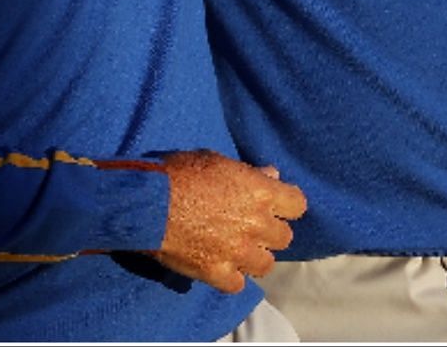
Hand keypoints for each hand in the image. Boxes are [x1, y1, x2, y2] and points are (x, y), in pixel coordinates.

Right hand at [151, 151, 307, 294]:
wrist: (148, 202)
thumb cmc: (180, 172)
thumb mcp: (217, 161)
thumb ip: (248, 173)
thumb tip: (272, 175)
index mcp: (260, 193)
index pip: (298, 205)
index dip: (287, 204)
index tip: (276, 205)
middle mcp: (256, 224)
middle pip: (284, 238)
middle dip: (270, 232)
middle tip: (252, 227)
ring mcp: (238, 251)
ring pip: (265, 265)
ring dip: (254, 257)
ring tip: (239, 250)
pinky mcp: (216, 272)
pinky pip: (237, 284)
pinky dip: (231, 277)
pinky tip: (221, 266)